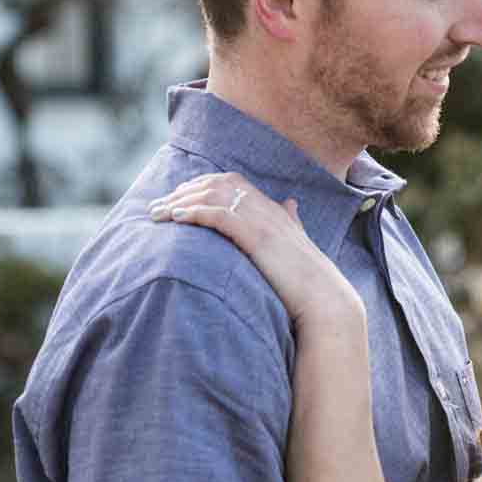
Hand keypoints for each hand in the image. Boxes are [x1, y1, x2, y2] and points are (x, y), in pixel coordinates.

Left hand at [148, 173, 360, 327]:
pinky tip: (176, 219)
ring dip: (180, 202)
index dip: (202, 184)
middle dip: (184, 192)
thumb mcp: (298, 242)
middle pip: (217, 184)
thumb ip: (291, 221)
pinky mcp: (257, 237)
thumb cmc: (309, 280)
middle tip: (158, 205)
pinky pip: (219, 215)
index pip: (231, 181)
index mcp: (273, 209)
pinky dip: (194, 212)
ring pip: (213, 196)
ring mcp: (262, 220)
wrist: (324, 299)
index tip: (178, 196)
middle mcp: (266, 208)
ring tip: (157, 213)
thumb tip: (291, 203)